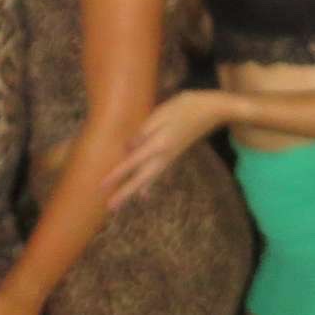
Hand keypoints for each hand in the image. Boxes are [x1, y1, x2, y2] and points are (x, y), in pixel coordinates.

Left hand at [102, 89, 226, 208]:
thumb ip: (145, 130)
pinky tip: (145, 194)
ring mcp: (170, 157)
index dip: (118, 173)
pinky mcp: (173, 155)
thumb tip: (129, 147)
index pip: (133, 161)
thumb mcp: (163, 112)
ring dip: (134, 190)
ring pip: (149, 178)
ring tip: (122, 203)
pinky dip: (149, 184)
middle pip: (141, 177)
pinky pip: (158, 174)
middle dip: (125, 192)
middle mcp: (164, 155)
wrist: (212, 110)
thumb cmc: (186, 106)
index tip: (103, 186)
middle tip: (110, 207)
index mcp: (159, 143)